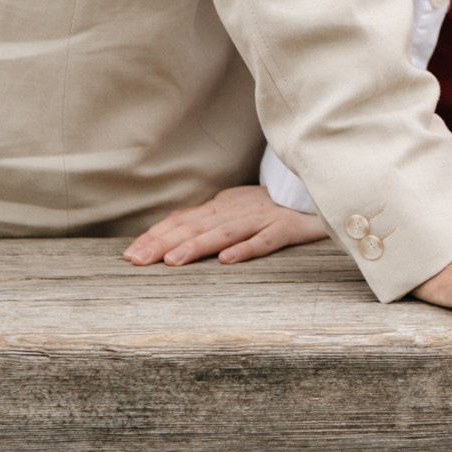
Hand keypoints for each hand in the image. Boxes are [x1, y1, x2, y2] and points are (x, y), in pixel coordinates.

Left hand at [123, 182, 329, 266]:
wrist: (320, 189)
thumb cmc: (274, 208)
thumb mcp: (236, 213)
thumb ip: (209, 223)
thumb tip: (171, 234)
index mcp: (223, 207)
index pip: (183, 220)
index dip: (156, 236)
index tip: (130, 254)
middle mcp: (237, 209)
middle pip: (196, 225)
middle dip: (163, 243)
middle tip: (136, 260)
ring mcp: (262, 216)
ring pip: (224, 232)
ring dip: (196, 246)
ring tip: (172, 261)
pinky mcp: (288, 227)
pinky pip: (266, 239)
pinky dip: (246, 248)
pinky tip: (227, 260)